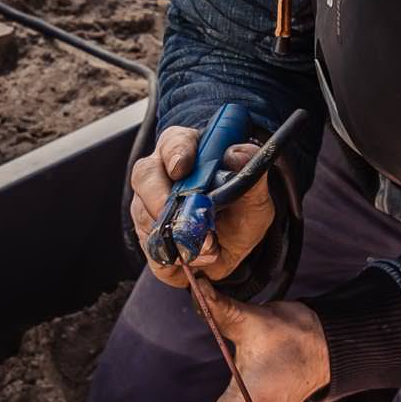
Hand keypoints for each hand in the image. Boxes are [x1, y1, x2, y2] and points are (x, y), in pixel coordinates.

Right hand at [130, 124, 276, 287]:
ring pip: (144, 215)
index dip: (176, 153)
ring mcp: (147, 206)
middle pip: (145, 177)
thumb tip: (235, 155)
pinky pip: (149, 247)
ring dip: (175, 235)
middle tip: (183, 220)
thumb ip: (251, 175)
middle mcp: (160, 175)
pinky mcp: (147, 236)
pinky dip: (172, 257)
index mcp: (186, 152)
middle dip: (160, 200)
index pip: (173, 142)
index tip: (182, 168)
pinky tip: (193, 258)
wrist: (235, 246)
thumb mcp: (256, 197)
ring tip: (208, 247)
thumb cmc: (240, 213)